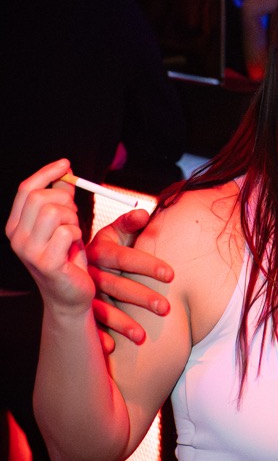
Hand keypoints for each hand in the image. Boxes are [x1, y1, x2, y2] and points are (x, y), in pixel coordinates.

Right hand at [5, 159, 92, 310]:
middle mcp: (17, 238)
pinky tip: (75, 247)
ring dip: (73, 218)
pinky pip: (67, 232)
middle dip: (65, 200)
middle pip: (40, 197)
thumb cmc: (68, 258)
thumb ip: (61, 200)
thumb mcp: (63, 224)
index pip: (26, 189)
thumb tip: (66, 175)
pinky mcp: (47, 263)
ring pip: (55, 212)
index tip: (66, 164)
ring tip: (74, 233)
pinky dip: (77, 234)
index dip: (47, 173)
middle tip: (74, 215)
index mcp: (16, 226)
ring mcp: (29, 251)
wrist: (70, 296)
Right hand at [88, 210, 172, 350]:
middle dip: (142, 297)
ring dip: (122, 324)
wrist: (72, 265)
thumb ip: (129, 222)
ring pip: (103, 309)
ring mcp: (84, 293)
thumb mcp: (114, 233)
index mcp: (99, 251)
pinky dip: (99, 336)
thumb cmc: (107, 248)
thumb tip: (145, 213)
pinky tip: (110, 347)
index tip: (171, 275)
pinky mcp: (81, 310)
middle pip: (117, 285)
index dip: (147, 264)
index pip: (124, 256)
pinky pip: (90, 325)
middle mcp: (90, 273)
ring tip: (142, 338)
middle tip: (166, 309)